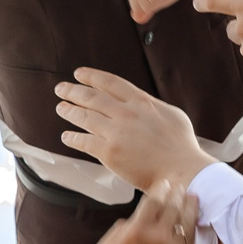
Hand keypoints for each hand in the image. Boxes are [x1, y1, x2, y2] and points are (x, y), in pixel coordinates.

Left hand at [58, 68, 216, 192]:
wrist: (182, 170)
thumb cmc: (181, 146)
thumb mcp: (171, 114)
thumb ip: (151, 106)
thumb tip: (141, 102)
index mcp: (142, 101)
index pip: (110, 83)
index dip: (91, 76)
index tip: (79, 73)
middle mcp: (126, 113)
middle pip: (91, 97)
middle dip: (73, 90)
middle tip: (61, 89)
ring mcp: (116, 132)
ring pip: (84, 116)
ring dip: (69, 111)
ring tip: (61, 108)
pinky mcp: (109, 152)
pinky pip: (83, 141)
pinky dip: (72, 137)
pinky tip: (66, 136)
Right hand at [90, 180, 219, 243]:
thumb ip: (116, 232)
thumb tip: (129, 222)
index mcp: (134, 231)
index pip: (153, 201)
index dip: (161, 190)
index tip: (164, 184)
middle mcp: (156, 237)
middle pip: (172, 206)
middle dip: (177, 193)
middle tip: (181, 186)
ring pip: (185, 220)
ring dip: (189, 205)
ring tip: (192, 197)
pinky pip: (191, 238)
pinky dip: (194, 225)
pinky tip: (195, 219)